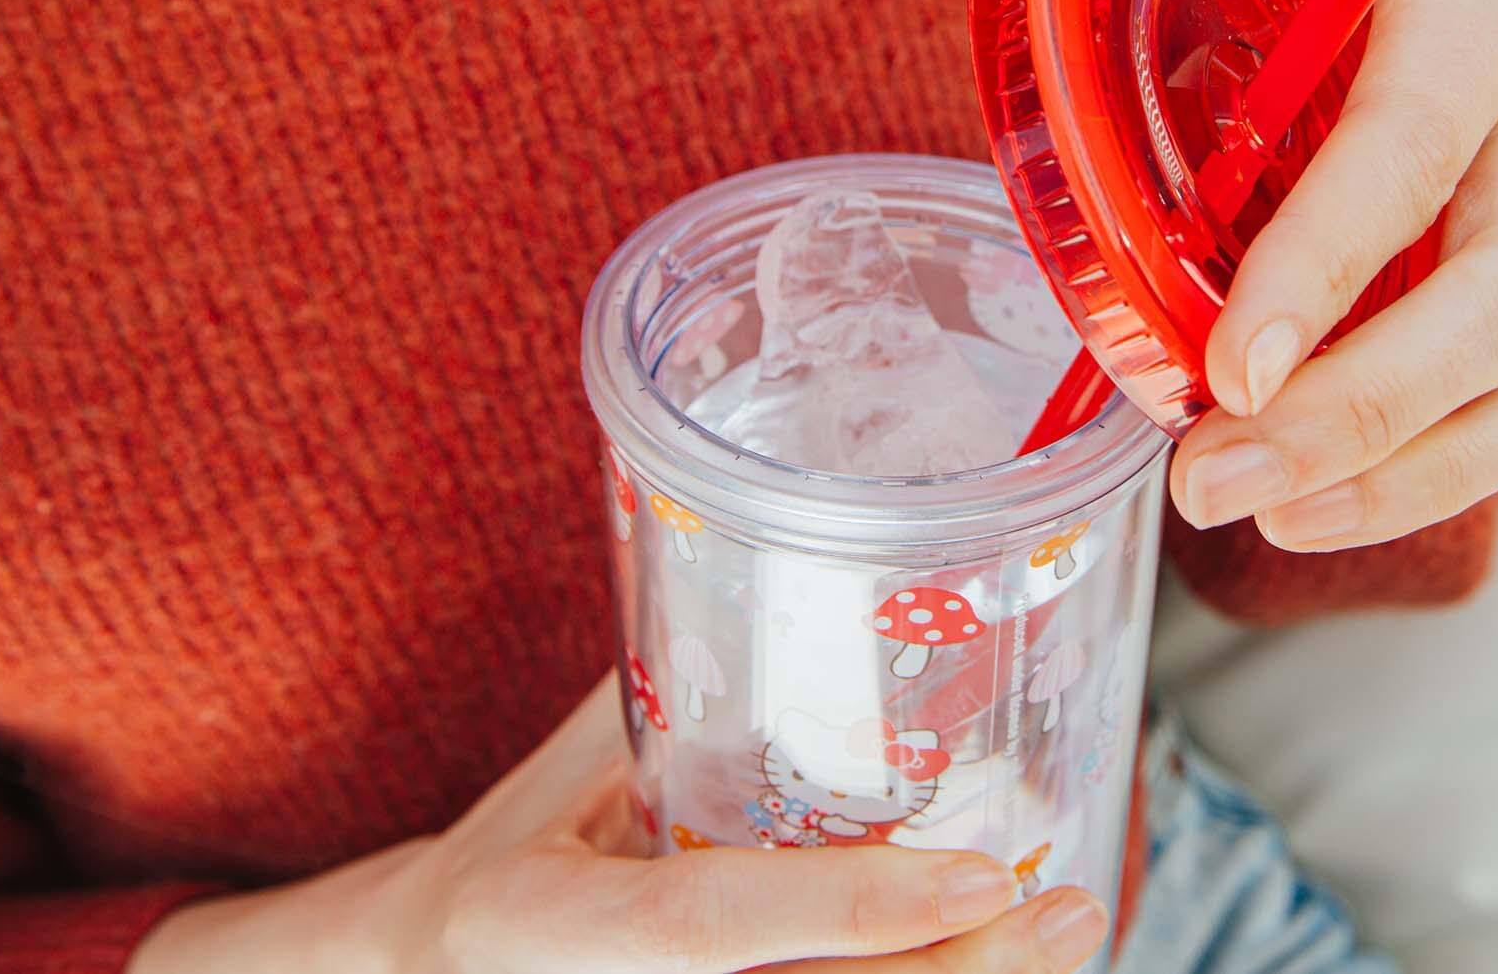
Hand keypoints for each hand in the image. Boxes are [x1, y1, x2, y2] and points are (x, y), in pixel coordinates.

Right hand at [130, 674, 1107, 973]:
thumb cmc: (505, 859)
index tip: (980, 878)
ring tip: (1072, 926)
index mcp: (544, 924)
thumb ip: (669, 699)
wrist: (425, 973)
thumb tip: (790, 563)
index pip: (704, 930)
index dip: (844, 911)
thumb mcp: (561, 780)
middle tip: (1072, 910)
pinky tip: (994, 950)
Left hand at [1064, 0, 1497, 550]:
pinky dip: (1429, 484)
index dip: (1330, 256)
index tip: (1230, 368)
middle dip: (1364, 398)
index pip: (1414, 144)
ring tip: (1242, 508)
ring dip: (1395, 466)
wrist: (1456, 28)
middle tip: (1215, 466)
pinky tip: (1309, 514)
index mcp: (1480, 11)